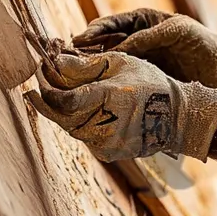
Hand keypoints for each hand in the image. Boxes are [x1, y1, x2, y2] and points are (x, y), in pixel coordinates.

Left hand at [25, 49, 216, 162]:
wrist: (177, 117)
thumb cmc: (150, 84)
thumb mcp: (121, 63)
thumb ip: (86, 64)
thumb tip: (55, 61)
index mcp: (107, 99)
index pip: (62, 99)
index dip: (46, 86)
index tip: (39, 71)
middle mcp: (104, 125)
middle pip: (60, 115)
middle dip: (48, 97)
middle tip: (40, 82)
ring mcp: (104, 143)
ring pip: (70, 126)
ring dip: (62, 110)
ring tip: (62, 92)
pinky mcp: (106, 154)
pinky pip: (83, 136)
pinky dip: (79, 122)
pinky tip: (83, 109)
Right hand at [73, 8, 216, 94]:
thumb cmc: (202, 42)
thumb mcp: (175, 31)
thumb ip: (146, 37)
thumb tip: (117, 50)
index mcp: (143, 21)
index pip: (111, 24)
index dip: (94, 30)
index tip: (80, 39)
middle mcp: (137, 40)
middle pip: (104, 43)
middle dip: (87, 50)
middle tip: (70, 59)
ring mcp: (140, 61)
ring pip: (110, 63)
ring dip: (94, 68)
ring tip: (78, 75)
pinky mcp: (145, 79)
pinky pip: (123, 79)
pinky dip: (110, 82)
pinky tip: (99, 87)